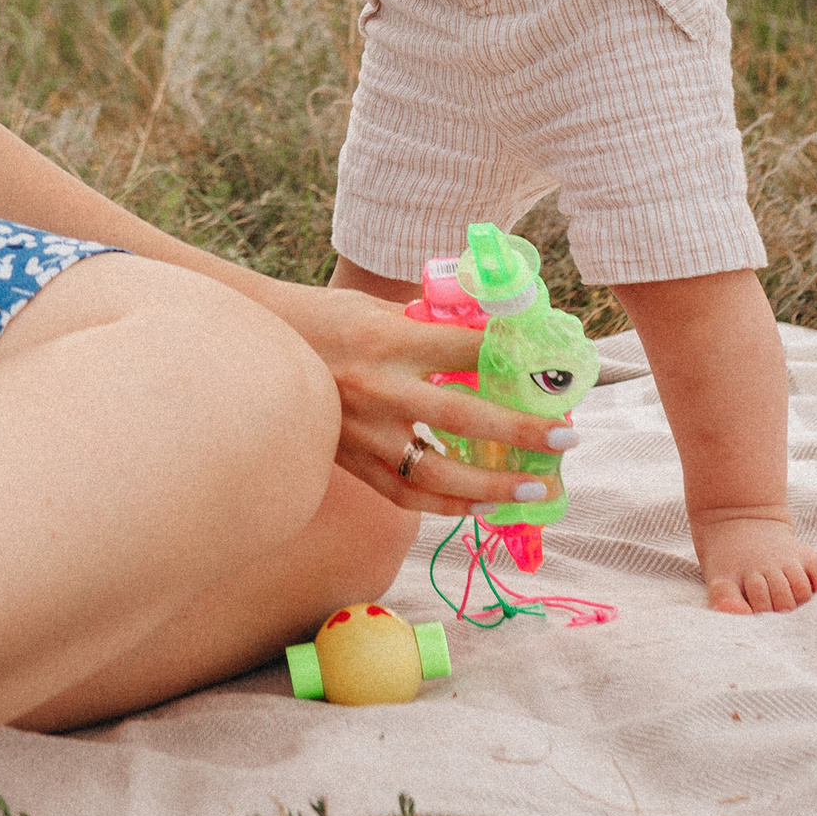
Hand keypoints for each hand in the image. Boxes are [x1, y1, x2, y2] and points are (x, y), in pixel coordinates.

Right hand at [269, 282, 577, 514]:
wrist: (250, 351)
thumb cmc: (320, 320)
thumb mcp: (375, 309)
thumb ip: (430, 329)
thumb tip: (491, 343)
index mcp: (385, 338)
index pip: (465, 350)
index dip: (513, 360)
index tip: (552, 372)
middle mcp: (376, 388)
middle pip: (462, 418)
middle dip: (520, 431)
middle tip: (566, 437)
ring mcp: (361, 433)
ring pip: (436, 474)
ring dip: (492, 485)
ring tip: (533, 487)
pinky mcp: (349, 462)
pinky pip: (405, 495)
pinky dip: (448, 506)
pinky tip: (483, 505)